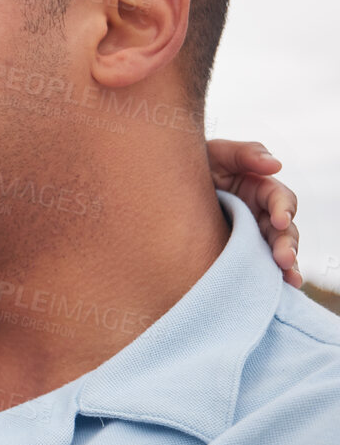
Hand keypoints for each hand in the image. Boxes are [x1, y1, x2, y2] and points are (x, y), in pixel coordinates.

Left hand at [206, 139, 300, 285]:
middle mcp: (259, 214)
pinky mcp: (233, 254)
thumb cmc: (192, 164)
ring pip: (274, 252)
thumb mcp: (217, 153)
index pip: (281, 199)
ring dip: (285, 266)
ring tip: (288, 280)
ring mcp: (248, 236)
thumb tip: (275, 165)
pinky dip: (268, 279)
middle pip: (282, 231)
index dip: (283, 209)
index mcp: (259, 189)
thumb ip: (246, 153)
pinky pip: (255, 268)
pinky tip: (278, 291)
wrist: (157, 188)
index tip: (279, 220)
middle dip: (286, 244)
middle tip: (284, 259)